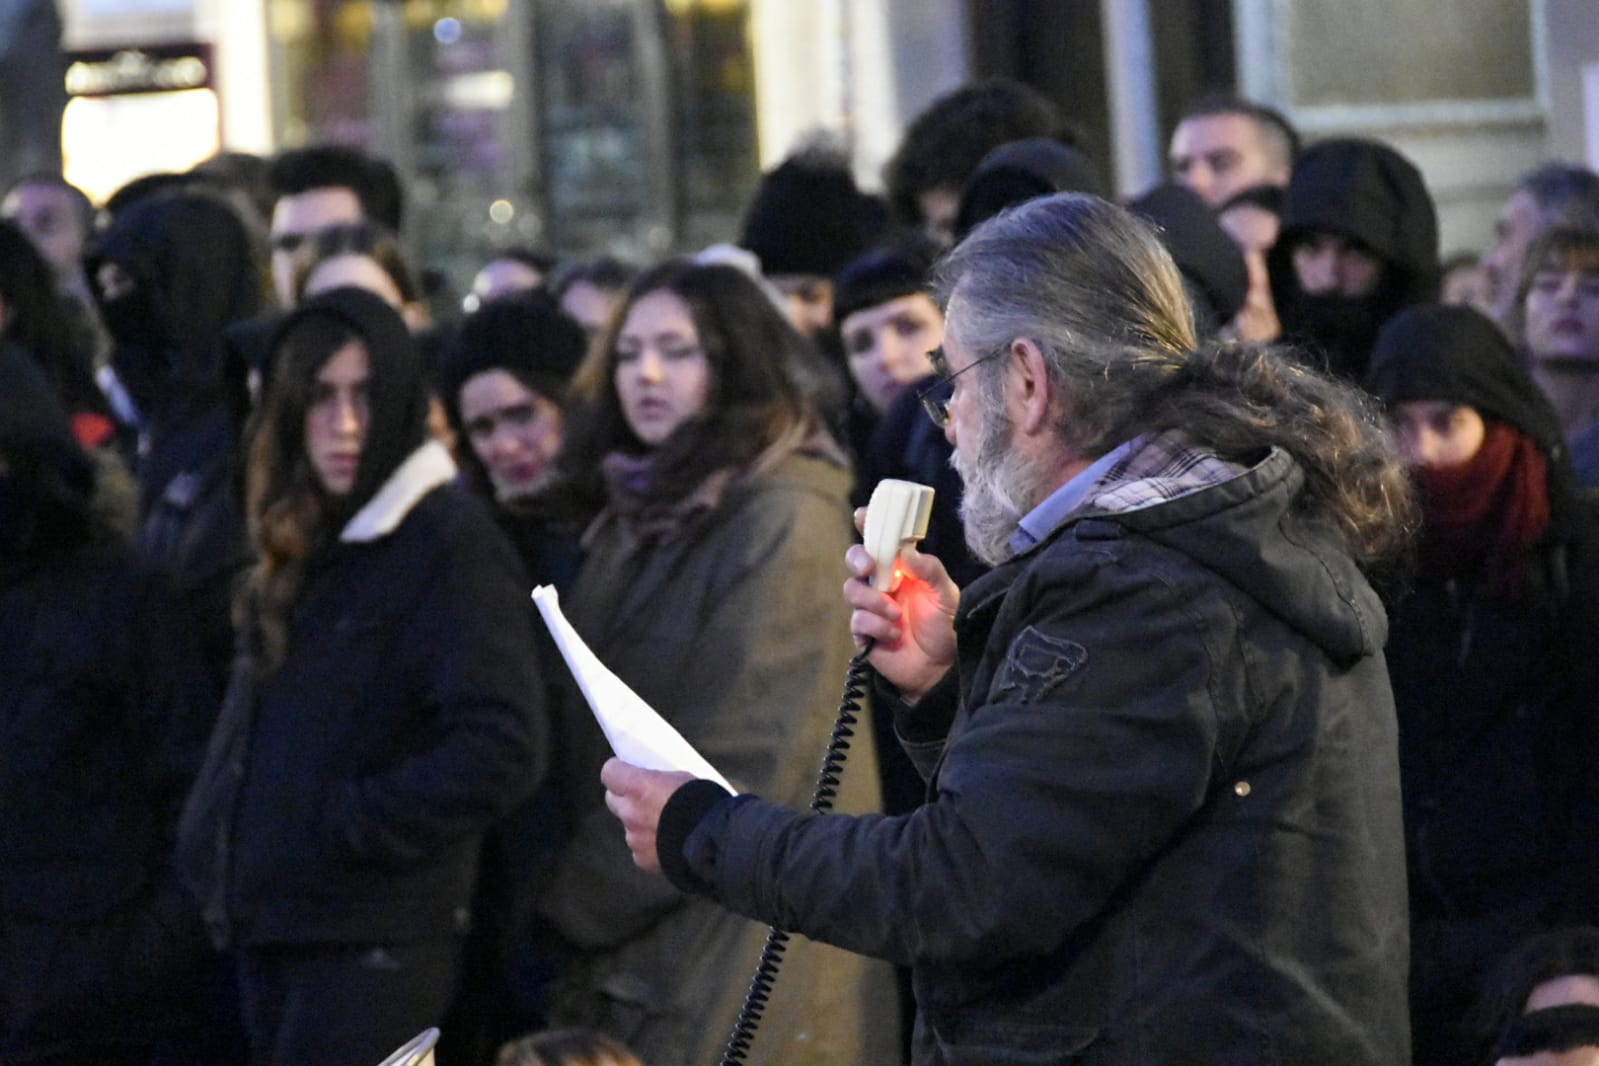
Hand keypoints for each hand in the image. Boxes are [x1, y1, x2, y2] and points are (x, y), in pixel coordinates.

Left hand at [602, 758, 695, 874]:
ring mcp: (634, 838)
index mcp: (639, 787)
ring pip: (628, 827)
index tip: (627, 770)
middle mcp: (630, 813)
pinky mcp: (642, 860)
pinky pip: (639, 849)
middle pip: (612, 800)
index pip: (609, 772)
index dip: (618, 771)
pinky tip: (669, 844)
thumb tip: (653, 783)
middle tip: (644, 798)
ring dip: (640, 824)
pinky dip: (650, 846)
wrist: (716, 844)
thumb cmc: (705, 804)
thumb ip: (660, 782)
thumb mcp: (684, 779)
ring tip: (665, 826)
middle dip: (625, 797)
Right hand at [843, 523, 958, 701]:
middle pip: (855, 562)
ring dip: (872, 601)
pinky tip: (894, 634)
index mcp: (901, 570)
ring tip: (895, 614)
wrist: (942, 668)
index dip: (868, 526)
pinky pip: (857, 622)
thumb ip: (930, 569)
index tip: (862, 515)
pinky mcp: (865, 634)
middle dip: (857, 560)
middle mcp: (882, 585)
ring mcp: (871, 609)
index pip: (880, 542)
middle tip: (870, 568)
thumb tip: (906, 550)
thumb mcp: (947, 594)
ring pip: (851, 591)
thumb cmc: (946, 626)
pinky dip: (875, 626)